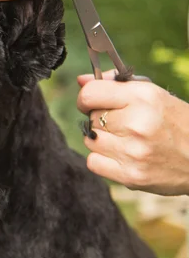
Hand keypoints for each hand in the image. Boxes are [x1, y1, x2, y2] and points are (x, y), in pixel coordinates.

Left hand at [77, 71, 188, 195]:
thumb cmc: (176, 122)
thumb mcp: (152, 94)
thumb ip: (114, 84)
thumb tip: (80, 81)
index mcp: (143, 97)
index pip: (90, 94)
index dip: (86, 98)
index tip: (92, 102)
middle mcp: (137, 123)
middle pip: (90, 118)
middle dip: (100, 119)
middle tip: (121, 123)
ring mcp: (133, 152)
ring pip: (90, 140)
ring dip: (101, 139)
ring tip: (123, 139)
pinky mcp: (131, 176)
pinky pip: (93, 163)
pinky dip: (102, 159)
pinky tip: (121, 155)